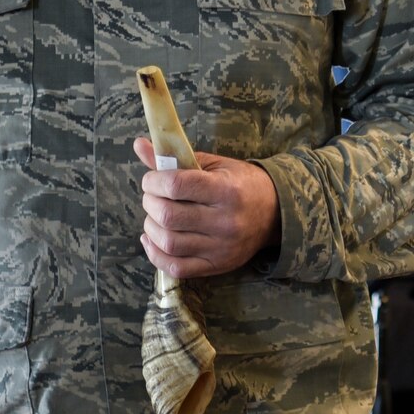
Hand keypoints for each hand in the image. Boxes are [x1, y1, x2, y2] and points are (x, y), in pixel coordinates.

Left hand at [134, 136, 281, 279]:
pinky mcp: (216, 265)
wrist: (275, 213)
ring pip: (168, 242)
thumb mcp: (214, 164)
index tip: (152, 179)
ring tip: (155, 215)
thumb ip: (176, 157)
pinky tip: (153, 239)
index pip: (176, 185)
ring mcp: (221, 247)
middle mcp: (225, 221)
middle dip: (149, 202)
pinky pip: (176, 267)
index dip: (153, 181)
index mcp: (226, 190)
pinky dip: (155, 254)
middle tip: (153, 196)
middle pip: (168, 215)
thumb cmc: (241, 183)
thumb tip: (139, 145)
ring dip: (151, 227)